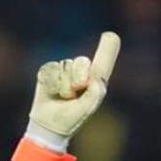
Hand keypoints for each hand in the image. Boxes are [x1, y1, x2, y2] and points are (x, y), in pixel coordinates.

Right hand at [27, 31, 120, 149]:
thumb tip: (94, 77)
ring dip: (64, 83)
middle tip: (74, 92)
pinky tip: (52, 92)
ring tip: (63, 96)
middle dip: (78, 75)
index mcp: (94, 83)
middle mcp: (81, 75)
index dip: (107, 50)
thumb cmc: (71, 119)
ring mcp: (65, 72)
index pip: (102, 64)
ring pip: (66, 65)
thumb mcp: (87, 108)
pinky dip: (53, 82)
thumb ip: (94, 93)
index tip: (111, 36)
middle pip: (82, 61)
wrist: (49, 124)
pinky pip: (53, 69)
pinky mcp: (50, 72)